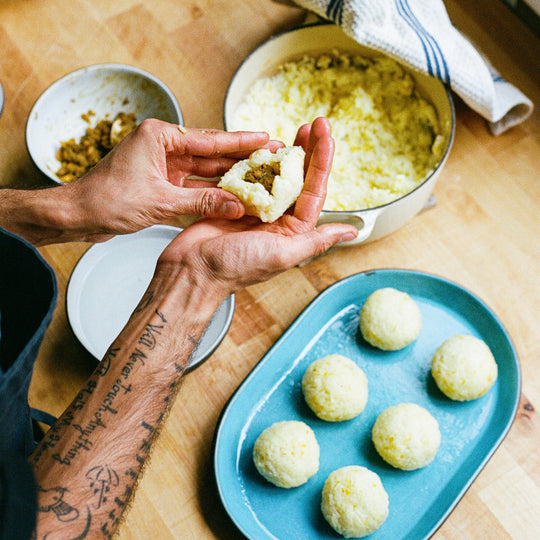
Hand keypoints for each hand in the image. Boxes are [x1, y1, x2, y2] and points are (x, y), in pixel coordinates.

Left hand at [67, 120, 274, 241]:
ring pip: (204, 171)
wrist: (77, 216)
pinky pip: (193, 187)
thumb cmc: (107, 201)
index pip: (210, 139)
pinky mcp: (161, 183)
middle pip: (210, 153)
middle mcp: (163, 147)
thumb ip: (202, 203)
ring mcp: (162, 166)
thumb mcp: (160, 202)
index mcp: (160, 137)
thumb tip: (238, 206)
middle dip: (240, 158)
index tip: (266, 138)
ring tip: (259, 177)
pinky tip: (234, 196)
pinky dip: (211, 194)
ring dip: (228, 177)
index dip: (241, 141)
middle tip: (271, 156)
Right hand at [154, 118, 357, 294]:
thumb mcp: (283, 254)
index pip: (314, 189)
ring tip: (293, 131)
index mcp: (294, 229)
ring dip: (284, 152)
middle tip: (315, 124)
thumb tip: (351, 233)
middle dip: (308, 150)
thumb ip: (316, 241)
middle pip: (299, 178)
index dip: (322, 161)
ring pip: (275, 174)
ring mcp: (256, 208)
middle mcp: (279, 218)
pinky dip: (256, 160)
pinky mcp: (234, 202)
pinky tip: (262, 146)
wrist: (194, 270)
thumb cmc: (237, 268)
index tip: (326, 135)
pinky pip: (249, 176)